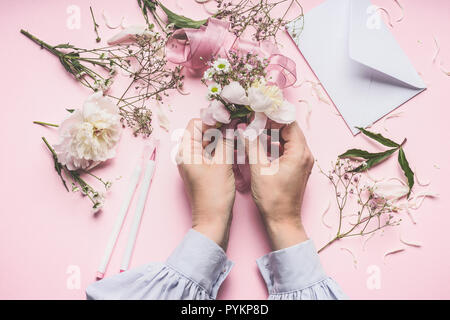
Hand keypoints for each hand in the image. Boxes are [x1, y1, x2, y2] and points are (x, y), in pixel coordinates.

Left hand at [177, 119, 234, 249]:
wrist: (212, 220)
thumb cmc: (214, 195)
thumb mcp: (222, 164)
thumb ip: (226, 141)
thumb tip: (232, 125)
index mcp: (186, 151)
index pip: (196, 123)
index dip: (213, 118)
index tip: (230, 118)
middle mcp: (187, 154)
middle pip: (202, 131)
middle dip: (219, 126)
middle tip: (238, 123)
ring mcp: (194, 162)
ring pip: (208, 142)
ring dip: (222, 137)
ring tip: (239, 133)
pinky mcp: (202, 169)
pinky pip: (211, 152)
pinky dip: (222, 148)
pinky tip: (235, 146)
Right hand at [244, 121, 313, 250]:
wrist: (282, 220)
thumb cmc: (273, 198)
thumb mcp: (259, 169)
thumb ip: (252, 145)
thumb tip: (245, 129)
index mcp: (299, 152)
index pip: (289, 123)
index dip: (273, 115)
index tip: (258, 112)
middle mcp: (305, 155)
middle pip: (289, 129)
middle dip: (271, 123)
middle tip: (254, 119)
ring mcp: (302, 162)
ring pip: (288, 139)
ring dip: (272, 133)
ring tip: (255, 130)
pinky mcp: (297, 168)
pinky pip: (287, 149)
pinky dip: (275, 144)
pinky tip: (261, 144)